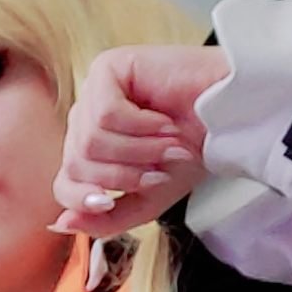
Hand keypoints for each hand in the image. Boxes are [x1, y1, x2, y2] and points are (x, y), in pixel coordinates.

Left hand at [51, 43, 228, 236]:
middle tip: (159, 168)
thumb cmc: (192, 151)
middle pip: (77, 164)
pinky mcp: (107, 68)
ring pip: (90, 141)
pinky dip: (140, 127)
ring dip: (137, 152)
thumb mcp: (146, 200)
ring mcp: (94, 91)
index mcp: (90, 148)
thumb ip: (105, 218)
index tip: (111, 201)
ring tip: (168, 143)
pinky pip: (106, 115)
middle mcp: (85, 117)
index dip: (85, 200)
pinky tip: (163, 120)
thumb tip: (61, 224)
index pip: (63, 184)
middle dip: (123, 175)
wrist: (230, 118)